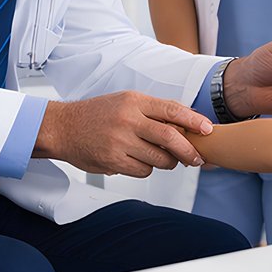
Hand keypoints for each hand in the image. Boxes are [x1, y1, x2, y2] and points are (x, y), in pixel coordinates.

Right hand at [35, 91, 211, 177]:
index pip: (172, 110)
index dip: (194, 121)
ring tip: (161, 158)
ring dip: (167, 162)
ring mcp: (120, 141)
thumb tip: (186, 126)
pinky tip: (137, 161)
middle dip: (189, 151)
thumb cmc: (98, 114)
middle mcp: (128, 119)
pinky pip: (143, 170)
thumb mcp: (126, 102)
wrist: (63, 127)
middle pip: (170, 137)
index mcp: (134, 101)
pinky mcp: (113, 160)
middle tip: (196, 158)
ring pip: (159, 158)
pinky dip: (146, 169)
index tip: (208, 130)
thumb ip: (153, 112)